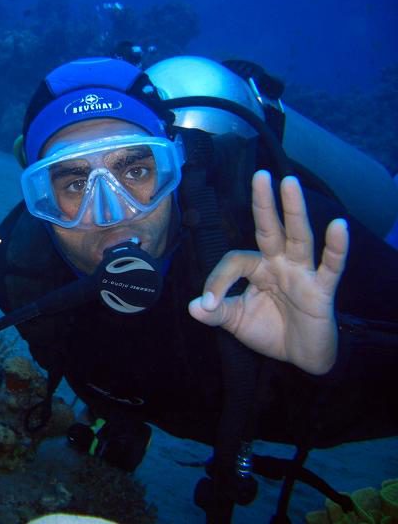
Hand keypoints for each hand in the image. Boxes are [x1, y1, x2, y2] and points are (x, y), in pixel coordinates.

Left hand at [188, 170, 348, 374]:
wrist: (301, 358)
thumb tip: (193, 307)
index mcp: (258, 268)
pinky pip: (330, 266)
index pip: (234, 261)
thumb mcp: (236, 321)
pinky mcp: (322, 290)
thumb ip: (215, 313)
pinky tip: (338, 225)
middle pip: (270, 228)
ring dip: (293, 210)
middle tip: (259, 174)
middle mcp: (280, 263)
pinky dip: (336, 247)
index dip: (217, 280)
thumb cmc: (270, 330)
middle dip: (263, 203)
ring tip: (289, 183)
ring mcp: (302, 273)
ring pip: (298, 237)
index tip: (208, 304)